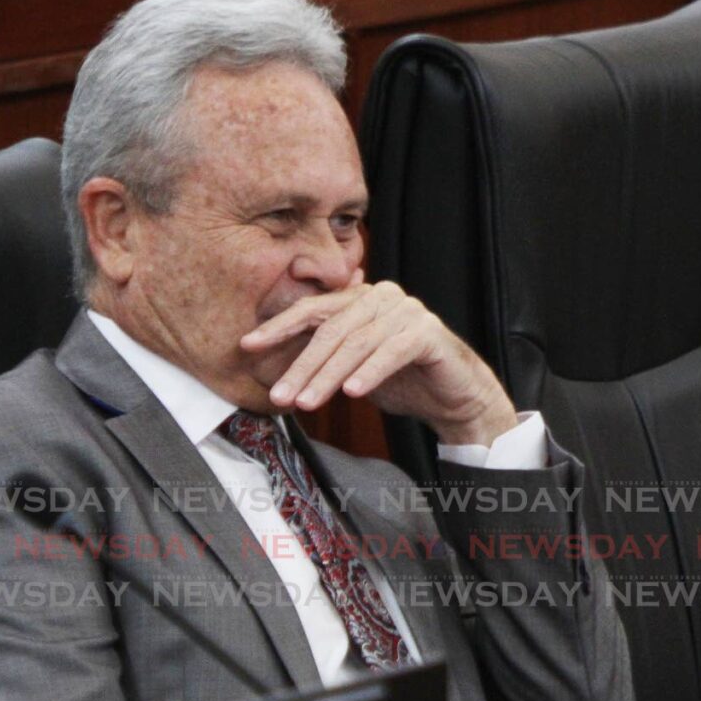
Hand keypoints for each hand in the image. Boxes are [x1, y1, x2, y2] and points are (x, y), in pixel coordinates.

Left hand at [240, 278, 516, 446]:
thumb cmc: (400, 380)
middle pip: (331, 330)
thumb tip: (270, 367)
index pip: (312, 310)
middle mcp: (381, 297)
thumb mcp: (351, 368)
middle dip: (301, 366)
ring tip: (307, 403)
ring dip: (327, 376)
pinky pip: (392, 352)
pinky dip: (370, 372)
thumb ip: (321, 358)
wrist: (453, 397)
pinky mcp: (428, 333)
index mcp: (359, 299)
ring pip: (356, 344)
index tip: (247, 346)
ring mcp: (407, 312)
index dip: (278, 327)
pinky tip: (352, 393)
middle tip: (280, 396)